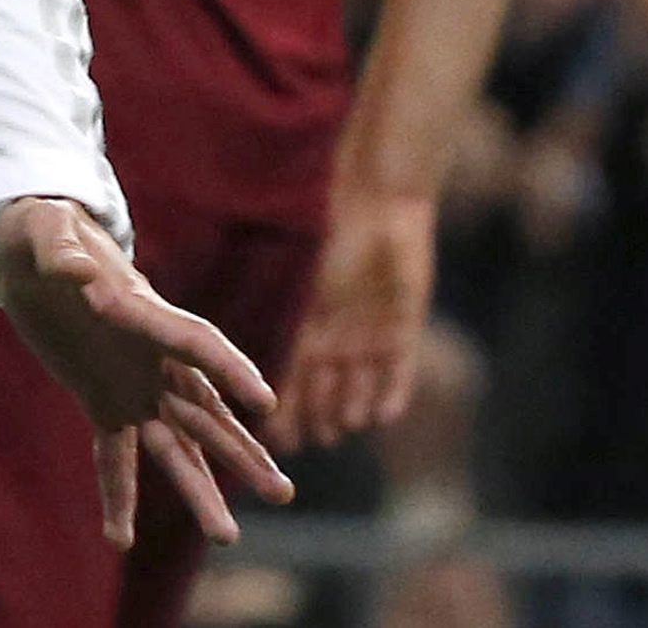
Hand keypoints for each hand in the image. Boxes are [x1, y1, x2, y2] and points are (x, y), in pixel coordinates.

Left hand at [0, 196, 293, 548]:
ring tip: (229, 538)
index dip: (230, 370)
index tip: (263, 401)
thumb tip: (79, 275)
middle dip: (241, 452)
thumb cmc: (44, 230)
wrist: (33, 250)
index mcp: (146, 311)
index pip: (197, 343)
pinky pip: (115, 456)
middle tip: (282, 493)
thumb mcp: (44, 231)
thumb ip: (61, 250)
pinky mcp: (103, 400)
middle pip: (205, 411)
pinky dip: (118, 495)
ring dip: (200, 488)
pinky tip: (121, 541)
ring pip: (175, 445)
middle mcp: (152, 358)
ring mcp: (132, 385)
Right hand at [271, 188, 434, 451]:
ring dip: (348, 410)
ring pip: (358, 387)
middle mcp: (335, 337)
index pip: (290, 375)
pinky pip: (399, 372)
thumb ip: (288, 329)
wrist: (379, 205)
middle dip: (314, 417)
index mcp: (305, 324)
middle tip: (306, 442)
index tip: (271, 432)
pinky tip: (377, 416)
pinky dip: (390, 395)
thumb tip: (244, 364)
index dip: (282, 405)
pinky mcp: (403, 331)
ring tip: (338, 429)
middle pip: (323, 390)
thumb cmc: (329, 237)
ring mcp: (369, 336)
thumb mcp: (304, 288)